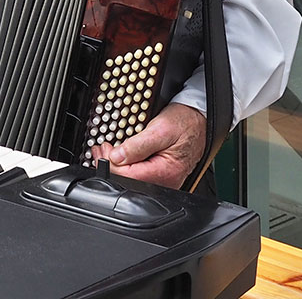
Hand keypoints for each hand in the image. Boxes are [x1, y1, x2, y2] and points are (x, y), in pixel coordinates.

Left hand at [89, 102, 207, 188]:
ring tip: (109, 150)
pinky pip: (139, 174)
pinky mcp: (161, 175)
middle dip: (110, 163)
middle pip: (128, 180)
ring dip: (117, 164)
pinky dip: (127, 164)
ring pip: (132, 179)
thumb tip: (116, 157)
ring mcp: (163, 180)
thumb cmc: (185, 123)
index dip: (110, 162)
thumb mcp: (160, 129)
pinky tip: (121, 155)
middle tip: (101, 148)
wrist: (199, 120)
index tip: (103, 148)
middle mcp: (165, 181)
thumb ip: (138, 146)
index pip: (127, 176)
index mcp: (165, 172)